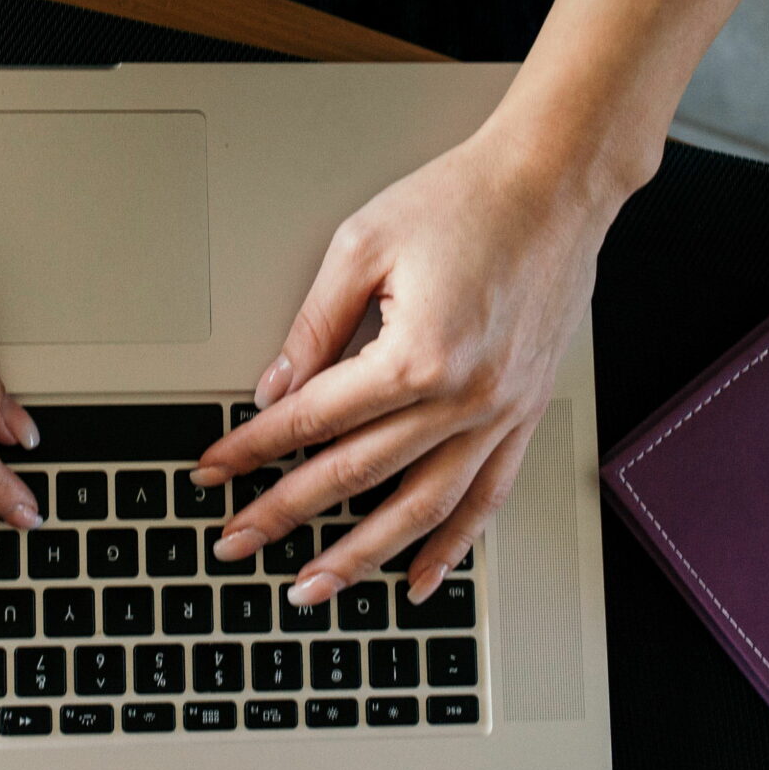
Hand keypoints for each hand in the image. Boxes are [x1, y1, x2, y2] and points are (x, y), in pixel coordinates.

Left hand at [191, 126, 612, 604]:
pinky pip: (488, 497)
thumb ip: (313, 327)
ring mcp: (500, 413)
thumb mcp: (362, 246)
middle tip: (236, 544)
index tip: (213, 471)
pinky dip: (453, 545)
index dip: (251, 449)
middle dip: (285, 515)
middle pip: (355, 476)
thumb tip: (273, 390)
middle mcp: (463, 398)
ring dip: (361, 555)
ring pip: (421, 509)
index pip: (311, 420)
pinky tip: (421, 577)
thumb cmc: (465, 199)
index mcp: (415, 356)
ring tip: (312, 586)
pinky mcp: (525, 412)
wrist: (555, 183)